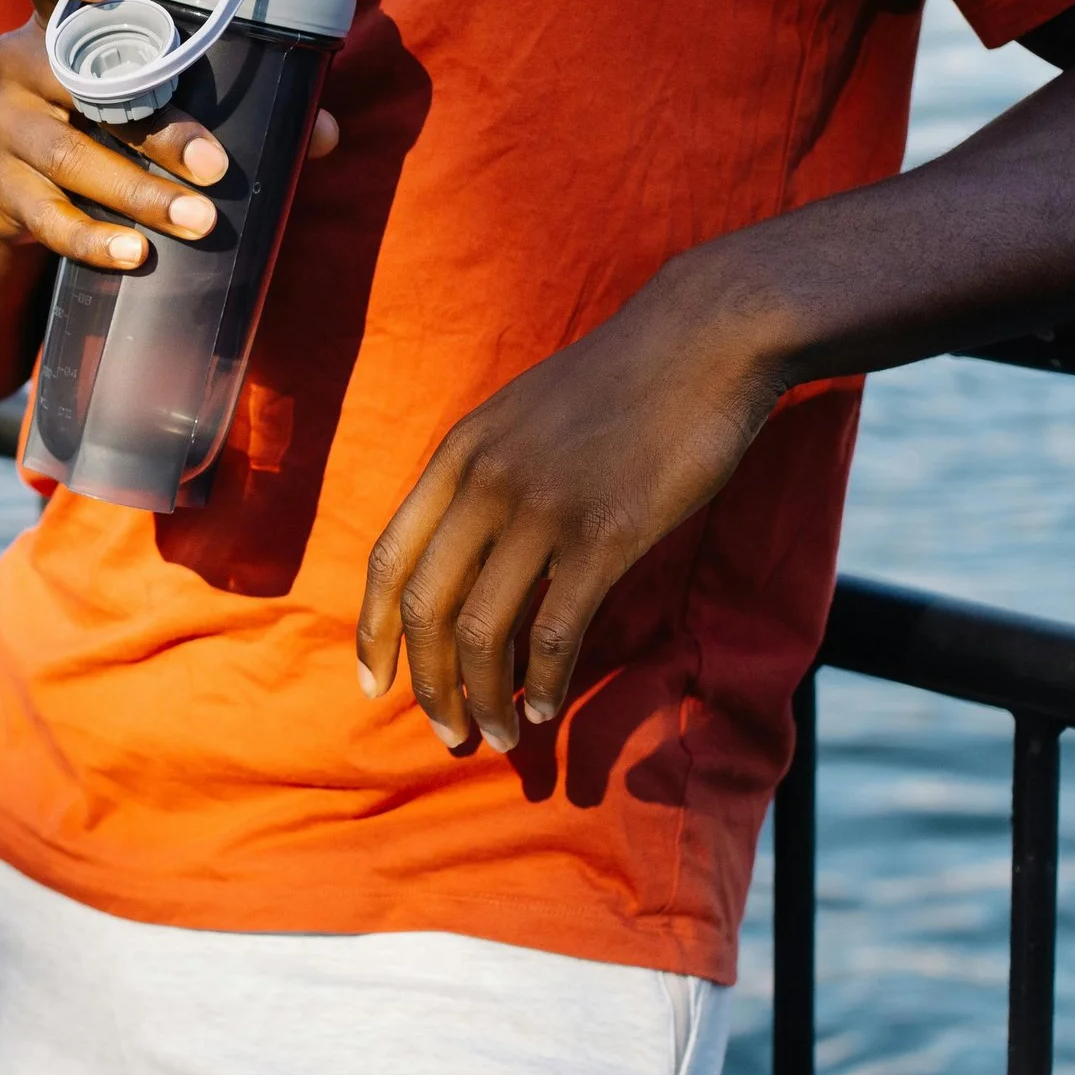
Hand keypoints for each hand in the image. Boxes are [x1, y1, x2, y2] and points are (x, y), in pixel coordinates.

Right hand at [0, 0, 338, 268]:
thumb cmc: (98, 114)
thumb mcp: (140, 88)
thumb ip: (228, 94)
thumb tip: (325, 132)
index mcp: (58, 22)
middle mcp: (20, 64)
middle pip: (85, 84)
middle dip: (157, 128)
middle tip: (216, 166)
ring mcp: (7, 128)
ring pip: (73, 158)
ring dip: (140, 194)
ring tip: (199, 222)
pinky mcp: (2, 190)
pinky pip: (49, 218)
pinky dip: (94, 239)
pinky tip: (136, 253)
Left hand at [356, 267, 788, 750]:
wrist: (703, 337)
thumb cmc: (621, 383)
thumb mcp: (522, 417)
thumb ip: (485, 477)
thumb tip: (465, 554)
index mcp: (458, 454)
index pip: (387, 558)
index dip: (372, 630)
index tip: (372, 684)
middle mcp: (484, 482)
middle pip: (425, 607)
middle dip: (428, 684)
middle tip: (447, 734)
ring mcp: (542, 507)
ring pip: (483, 629)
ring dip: (483, 697)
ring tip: (499, 737)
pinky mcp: (606, 532)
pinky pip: (556, 629)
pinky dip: (545, 680)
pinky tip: (548, 706)